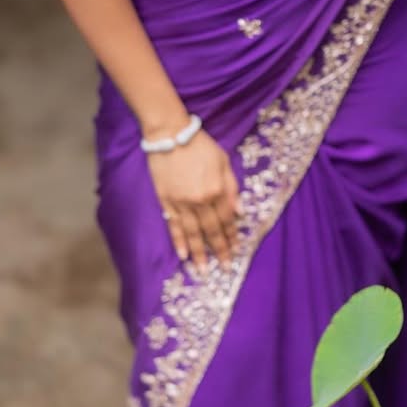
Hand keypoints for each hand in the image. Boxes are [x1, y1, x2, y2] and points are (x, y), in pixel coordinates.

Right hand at [147, 128, 240, 272]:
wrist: (169, 135)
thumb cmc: (200, 146)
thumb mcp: (223, 161)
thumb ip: (232, 188)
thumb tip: (240, 213)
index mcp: (216, 190)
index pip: (227, 219)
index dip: (232, 236)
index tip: (236, 250)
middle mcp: (200, 201)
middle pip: (211, 230)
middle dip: (219, 250)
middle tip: (224, 268)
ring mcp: (181, 203)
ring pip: (192, 233)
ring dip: (199, 254)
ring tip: (203, 271)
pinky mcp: (166, 201)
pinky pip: (174, 226)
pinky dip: (179, 242)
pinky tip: (183, 255)